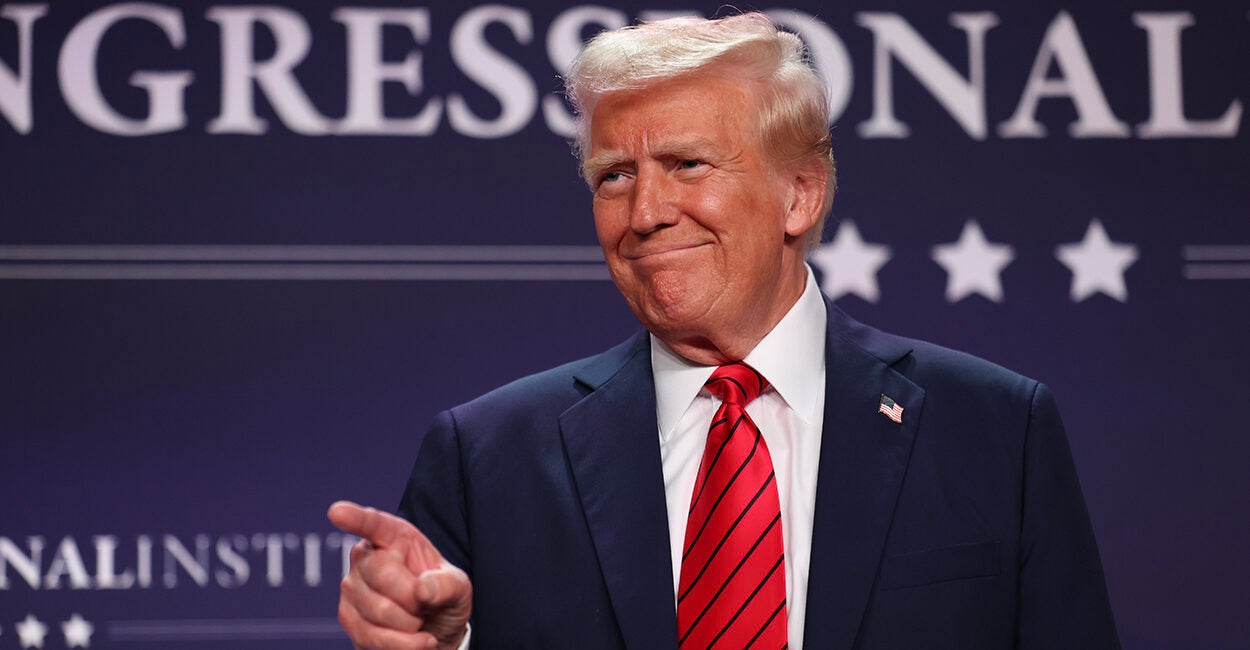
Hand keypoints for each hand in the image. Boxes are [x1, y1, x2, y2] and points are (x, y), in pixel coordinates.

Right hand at [328, 501, 471, 649]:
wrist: (432, 631)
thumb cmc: (442, 599)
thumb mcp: (459, 588)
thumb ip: (447, 585)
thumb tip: (423, 589)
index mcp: (395, 537)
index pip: (374, 524)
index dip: (356, 518)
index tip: (337, 512)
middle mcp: (366, 556)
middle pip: (382, 573)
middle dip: (414, 598)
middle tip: (426, 605)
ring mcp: (352, 587)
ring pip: (378, 609)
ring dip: (410, 624)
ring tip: (420, 621)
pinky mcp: (347, 617)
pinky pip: (372, 636)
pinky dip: (401, 644)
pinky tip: (417, 641)